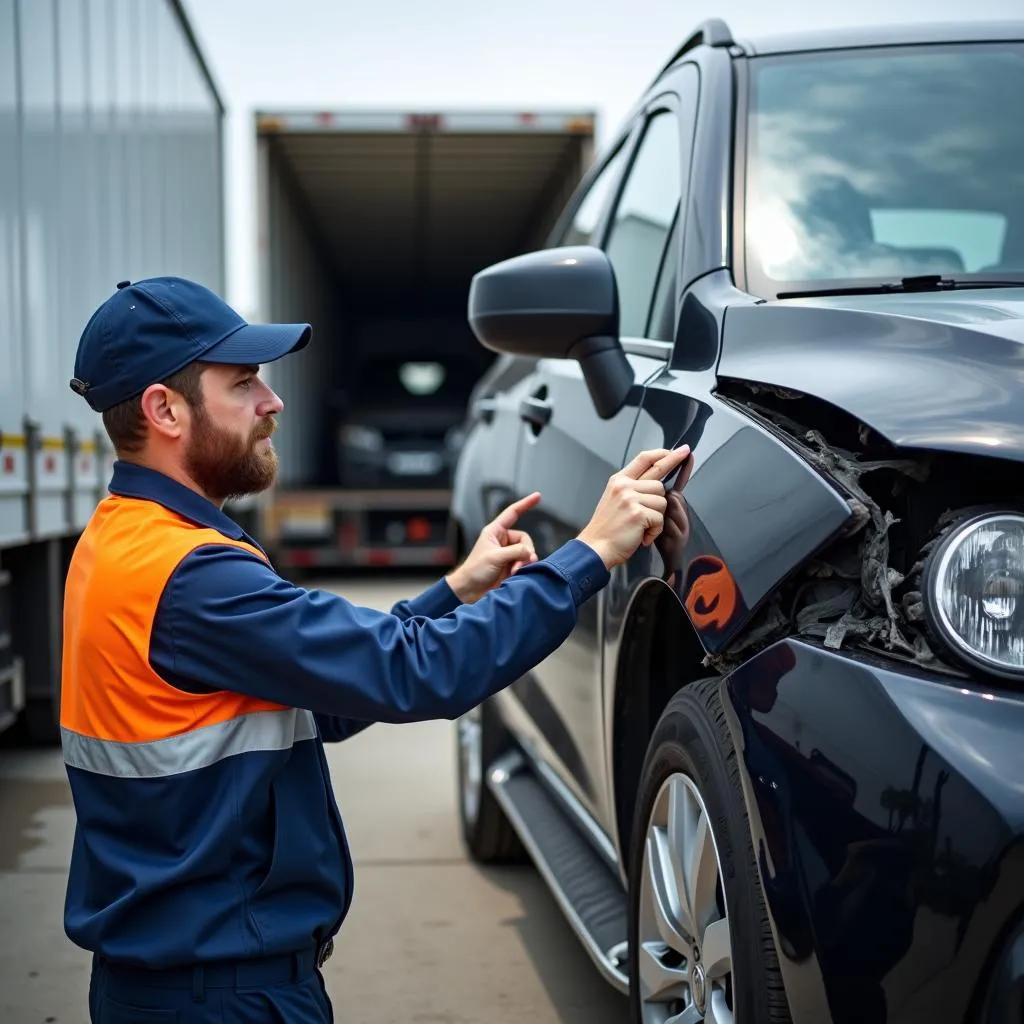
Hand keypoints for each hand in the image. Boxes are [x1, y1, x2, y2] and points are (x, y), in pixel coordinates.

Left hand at [446, 492, 540, 602]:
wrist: (469, 590)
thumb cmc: (475, 570)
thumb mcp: (495, 558)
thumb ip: (515, 552)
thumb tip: (530, 553)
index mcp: (495, 531)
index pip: (513, 513)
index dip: (525, 504)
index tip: (537, 496)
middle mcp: (502, 540)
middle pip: (525, 539)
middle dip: (525, 552)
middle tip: (520, 564)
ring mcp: (507, 553)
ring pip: (526, 552)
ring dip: (524, 562)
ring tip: (515, 572)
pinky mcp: (510, 565)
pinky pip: (524, 562)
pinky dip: (523, 568)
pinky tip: (515, 575)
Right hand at [577, 446, 690, 569]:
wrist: (596, 547)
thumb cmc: (607, 528)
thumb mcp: (615, 499)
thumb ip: (633, 488)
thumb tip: (656, 484)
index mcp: (619, 480)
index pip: (645, 459)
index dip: (665, 454)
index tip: (680, 451)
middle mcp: (624, 486)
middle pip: (659, 483)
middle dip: (660, 501)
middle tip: (652, 512)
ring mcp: (630, 498)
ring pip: (662, 502)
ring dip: (656, 518)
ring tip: (641, 527)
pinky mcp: (638, 513)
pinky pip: (660, 519)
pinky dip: (654, 531)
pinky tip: (642, 536)